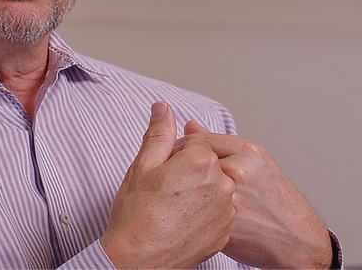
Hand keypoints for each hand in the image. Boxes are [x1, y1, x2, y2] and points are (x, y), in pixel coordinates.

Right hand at [101, 102, 235, 268]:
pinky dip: (203, 213)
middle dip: (188, 172)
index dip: (174, 156)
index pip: (194, 144)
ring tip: (172, 207)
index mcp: (202, 161)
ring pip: (214, 187)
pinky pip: (217, 211)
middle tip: (164, 190)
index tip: (161, 173)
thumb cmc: (136, 216)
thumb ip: (158, 132)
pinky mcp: (225, 231)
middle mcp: (221, 184)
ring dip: (197, 192)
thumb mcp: (142, 166)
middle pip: (207, 164)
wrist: (137, 260)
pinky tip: (182, 220)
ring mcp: (225, 210)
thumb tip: (163, 108)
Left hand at [180, 121, 333, 268]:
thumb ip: (220, 145)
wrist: (298, 239)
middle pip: (188, 163)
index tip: (173, 158)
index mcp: (247, 151)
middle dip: (175, 171)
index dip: (180, 150)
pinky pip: (193, 214)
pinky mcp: (224, 225)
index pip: (197, 141)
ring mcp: (231, 198)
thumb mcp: (256, 163)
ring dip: (178, 193)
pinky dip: (188, 216)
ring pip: (186, 189)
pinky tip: (193, 218)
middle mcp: (239, 171)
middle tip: (172, 181)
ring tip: (180, 199)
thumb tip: (190, 126)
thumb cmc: (277, 202)